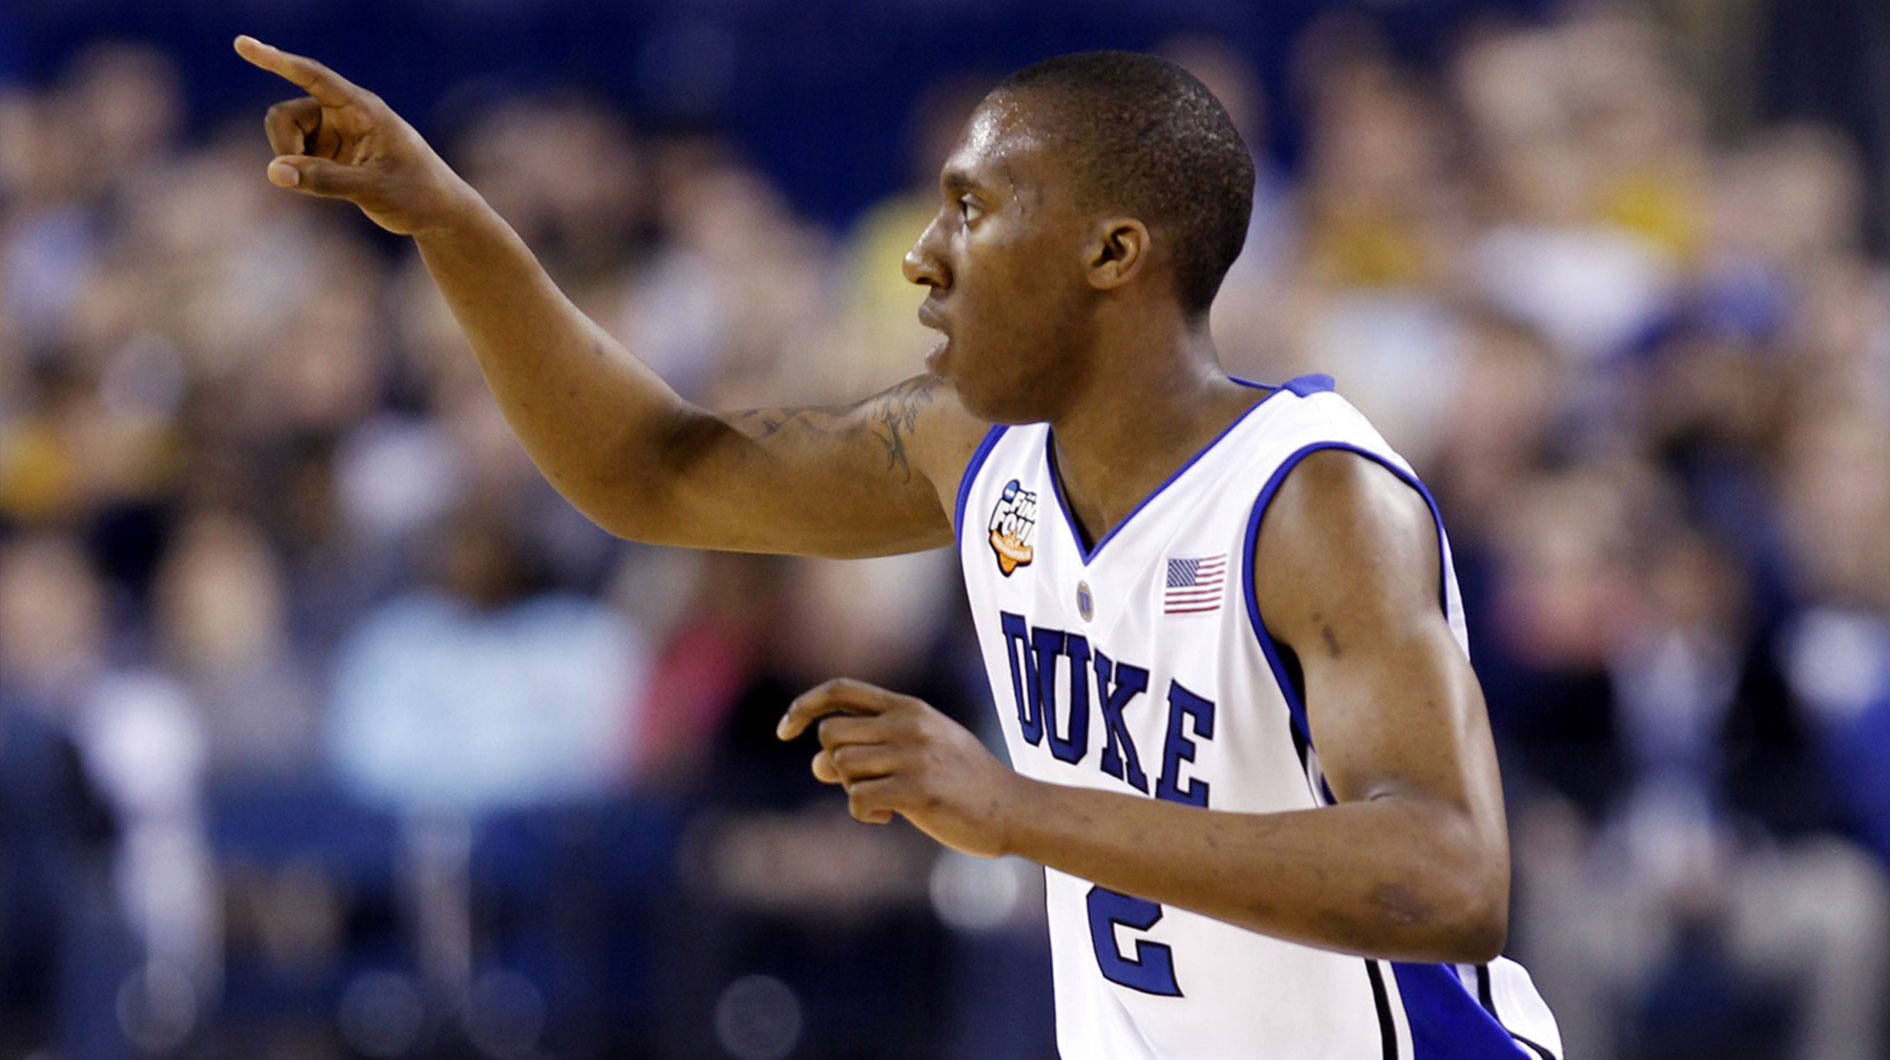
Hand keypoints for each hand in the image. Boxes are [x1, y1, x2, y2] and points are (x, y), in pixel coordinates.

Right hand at [234, 35, 477, 234]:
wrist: (439, 213)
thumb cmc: (417, 195)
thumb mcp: (372, 189)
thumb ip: (323, 180)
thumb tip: (273, 172)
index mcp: (362, 108)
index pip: (312, 76)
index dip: (276, 61)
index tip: (242, 44)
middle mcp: (344, 114)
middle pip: (283, 115)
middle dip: (284, 146)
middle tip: (302, 179)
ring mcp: (334, 133)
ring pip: (286, 136)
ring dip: (293, 162)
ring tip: (333, 186)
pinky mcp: (330, 153)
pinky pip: (295, 157)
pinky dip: (301, 175)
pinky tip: (335, 188)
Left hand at [777, 678, 1023, 858]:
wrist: (1012, 808)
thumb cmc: (962, 781)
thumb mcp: (920, 750)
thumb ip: (872, 748)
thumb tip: (817, 763)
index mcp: (908, 707)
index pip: (840, 690)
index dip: (804, 706)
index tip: (785, 730)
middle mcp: (908, 724)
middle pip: (830, 734)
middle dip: (834, 763)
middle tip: (864, 783)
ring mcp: (913, 755)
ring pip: (840, 767)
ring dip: (853, 790)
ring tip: (884, 800)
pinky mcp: (916, 790)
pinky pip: (857, 799)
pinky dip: (864, 814)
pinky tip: (890, 817)